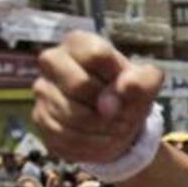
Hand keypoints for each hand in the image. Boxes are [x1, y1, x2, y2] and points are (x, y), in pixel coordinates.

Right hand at [33, 31, 163, 163]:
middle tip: (124, 115)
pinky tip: (103, 139)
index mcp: (78, 43)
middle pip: (79, 85)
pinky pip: (64, 136)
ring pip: (72, 115)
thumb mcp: (146, 83)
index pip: (96, 55)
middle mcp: (53, 60)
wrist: (116, 119)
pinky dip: (91, 144)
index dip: (117, 78)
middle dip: (108, 107)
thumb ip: (142, 81)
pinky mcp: (41, 119)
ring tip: (117, 128)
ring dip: (103, 129)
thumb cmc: (128, 92)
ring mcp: (43, 90)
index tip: (128, 89)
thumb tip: (123, 89)